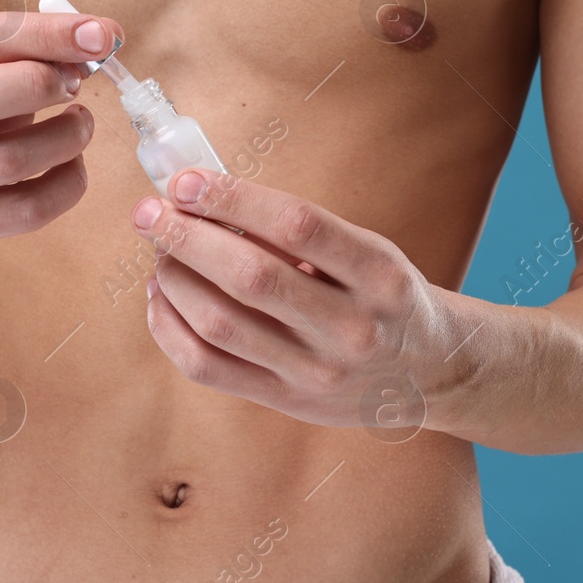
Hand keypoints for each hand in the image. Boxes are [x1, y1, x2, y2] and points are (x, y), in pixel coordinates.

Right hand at [0, 10, 122, 255]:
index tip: (101, 35)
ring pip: (8, 160)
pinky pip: (27, 209)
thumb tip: (96, 40)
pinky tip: (71, 164)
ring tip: (80, 124)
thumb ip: (23, 53)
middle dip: (40, 84)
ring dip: (65, 137)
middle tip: (77, 83)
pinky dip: (67, 183)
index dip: (45, 34)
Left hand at [131, 169, 471, 429]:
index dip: (234, 198)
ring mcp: (317, 373)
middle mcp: (352, 328)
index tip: (186, 181)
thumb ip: (299, 233)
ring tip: (159, 252)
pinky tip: (160, 298)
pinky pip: (207, 368)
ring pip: (219, 325)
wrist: (433, 371)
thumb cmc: (385, 297)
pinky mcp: (286, 401)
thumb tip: (207, 198)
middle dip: (186, 238)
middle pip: (250, 278)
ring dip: (173, 280)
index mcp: (379, 274)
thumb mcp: (369, 251)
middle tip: (149, 213)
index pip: (298, 225)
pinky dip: (170, 328)